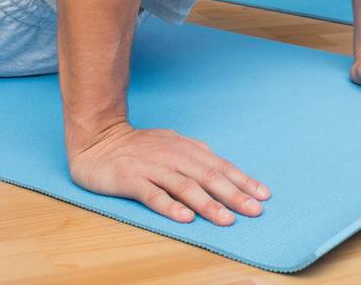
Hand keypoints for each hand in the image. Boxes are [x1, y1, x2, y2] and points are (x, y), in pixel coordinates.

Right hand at [67, 121, 268, 226]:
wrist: (97, 140)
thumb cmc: (138, 147)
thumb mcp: (172, 145)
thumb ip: (196, 156)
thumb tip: (224, 169)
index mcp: (185, 149)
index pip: (220, 166)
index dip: (242, 180)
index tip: (263, 195)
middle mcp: (173, 156)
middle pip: (208, 176)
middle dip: (233, 194)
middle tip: (254, 210)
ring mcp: (152, 167)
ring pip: (184, 186)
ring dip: (207, 204)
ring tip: (226, 219)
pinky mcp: (130, 179)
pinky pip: (153, 194)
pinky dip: (170, 206)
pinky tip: (185, 218)